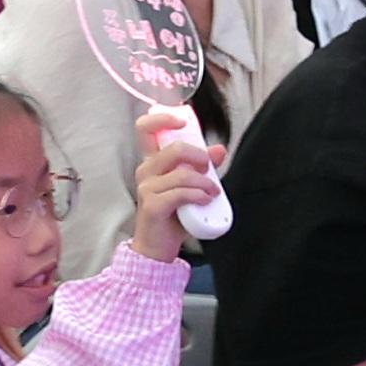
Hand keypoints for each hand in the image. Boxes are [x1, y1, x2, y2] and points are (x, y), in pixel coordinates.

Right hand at [125, 102, 226, 260]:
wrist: (158, 246)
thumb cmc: (171, 215)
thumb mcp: (190, 187)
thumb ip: (203, 167)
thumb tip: (219, 149)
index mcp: (152, 162)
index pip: (145, 128)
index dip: (162, 119)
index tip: (183, 124)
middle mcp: (145, 171)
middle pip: (173, 149)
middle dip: (199, 156)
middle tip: (209, 168)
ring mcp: (146, 188)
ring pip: (182, 173)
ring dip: (204, 182)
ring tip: (212, 191)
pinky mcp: (152, 205)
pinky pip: (181, 193)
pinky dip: (199, 194)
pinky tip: (205, 199)